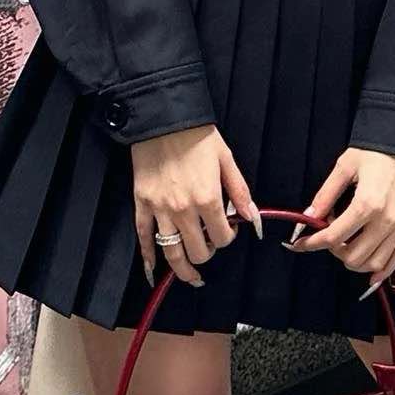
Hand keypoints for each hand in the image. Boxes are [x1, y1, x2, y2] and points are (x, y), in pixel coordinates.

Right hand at [132, 125, 263, 287]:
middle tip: (209, 247)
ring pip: (171, 252)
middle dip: (207, 254)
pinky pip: (143, 237)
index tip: (228, 229)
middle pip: (197, 251)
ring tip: (191, 276)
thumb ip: (239, 191)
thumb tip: (252, 218)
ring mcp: (160, 209)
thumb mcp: (226, 159)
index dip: (228, 238)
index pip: (222, 237)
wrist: (163, 118)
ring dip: (182, 269)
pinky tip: (153, 269)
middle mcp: (183, 210)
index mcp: (208, 198)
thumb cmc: (197, 136)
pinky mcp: (141, 204)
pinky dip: (148, 257)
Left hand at [286, 147, 394, 296]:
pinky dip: (383, 270)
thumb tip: (308, 217)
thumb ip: (325, 194)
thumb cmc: (378, 150)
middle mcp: (386, 219)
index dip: (312, 243)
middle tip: (328, 237)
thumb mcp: (345, 166)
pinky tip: (371, 274)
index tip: (300, 244)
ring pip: (375, 263)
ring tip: (346, 248)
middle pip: (354, 255)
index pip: (333, 236)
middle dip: (334, 251)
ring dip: (355, 262)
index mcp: (367, 203)